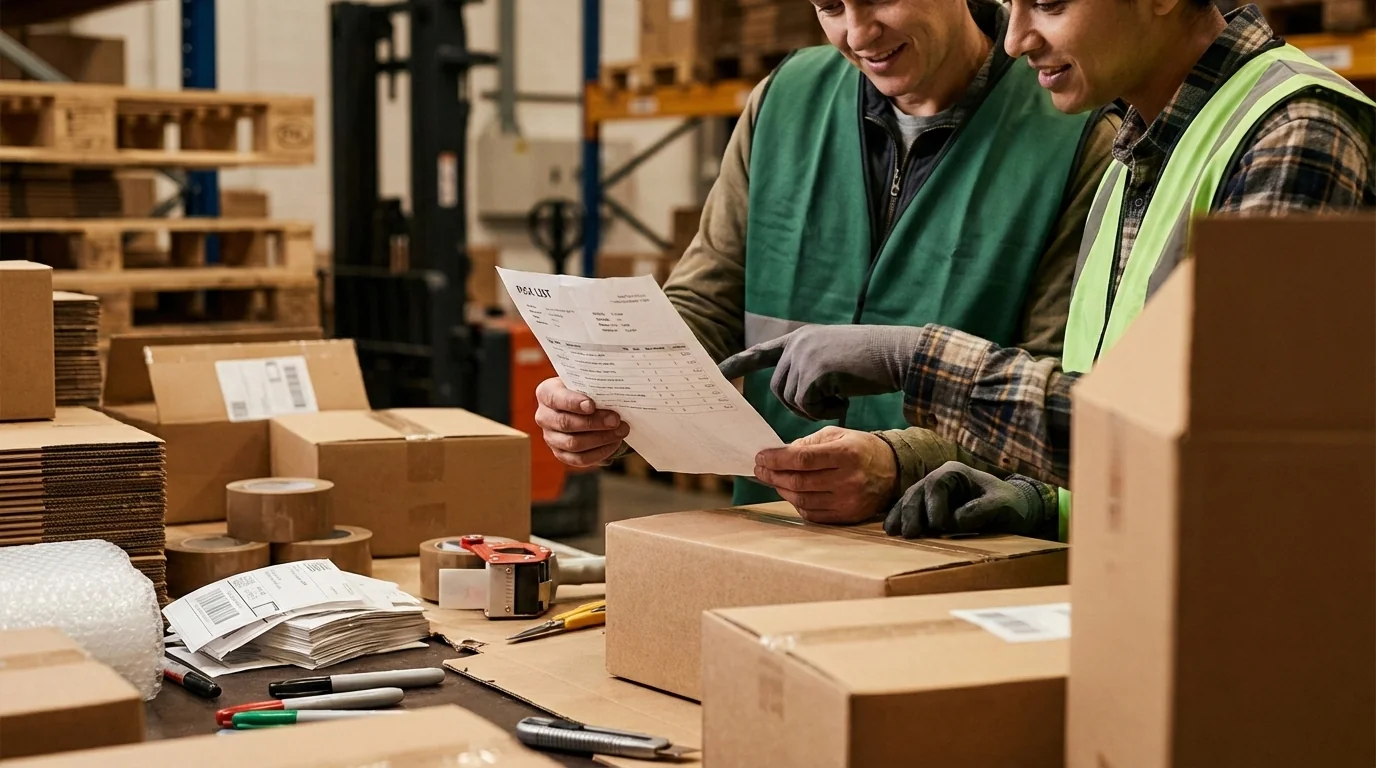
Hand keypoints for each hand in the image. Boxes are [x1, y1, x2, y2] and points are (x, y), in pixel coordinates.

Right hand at [534, 377, 629, 466]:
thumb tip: (613, 395)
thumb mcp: (586, 382)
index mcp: (546, 393)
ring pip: (573, 444)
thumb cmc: (586, 390)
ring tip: (620, 432)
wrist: (583, 404)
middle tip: (615, 420)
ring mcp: (550, 437)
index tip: (592, 405)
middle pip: (566, 423)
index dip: (573, 403)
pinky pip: (579, 459)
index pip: (556, 399)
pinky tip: (614, 444)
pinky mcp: (561, 454)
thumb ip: (594, 386)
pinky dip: (599, 453)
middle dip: (594, 423)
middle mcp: (544, 416)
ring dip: (601, 439)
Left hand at [718, 324, 925, 420]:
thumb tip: (794, 391)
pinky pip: (806, 405)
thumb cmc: (873, 360)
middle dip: (798, 405)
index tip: (718, 370)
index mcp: (801, 338)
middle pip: (777, 388)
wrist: (897, 354)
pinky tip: (845, 399)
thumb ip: (811, 365)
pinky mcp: (815, 372)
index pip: (762, 351)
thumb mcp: (835, 355)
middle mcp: (798, 344)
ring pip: (790, 399)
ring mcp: (805, 356)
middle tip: (829, 405)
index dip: (740, 362)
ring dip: (813, 409)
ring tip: (841, 398)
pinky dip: (824, 411)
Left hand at [753, 426, 897, 523]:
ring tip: (774, 480)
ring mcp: (848, 501)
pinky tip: (791, 493)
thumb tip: (779, 454)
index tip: (761, 457)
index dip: (777, 459)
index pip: (803, 459)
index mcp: (846, 454)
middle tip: (760, 469)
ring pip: (803, 500)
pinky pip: (813, 514)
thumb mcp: (837, 435)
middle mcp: (848, 479)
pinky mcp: (848, 516)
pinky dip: (797, 504)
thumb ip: (808, 443)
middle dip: (773, 475)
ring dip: (782, 490)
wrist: (893, 470)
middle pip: (799, 482)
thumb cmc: (860, 449)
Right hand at [884, 461, 1047, 537]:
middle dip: (911, 513)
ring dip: (901, 516)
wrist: (1016, 509)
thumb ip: (981, 510)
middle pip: (917, 491)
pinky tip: (892, 530)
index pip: (936, 484)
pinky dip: (900, 519)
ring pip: (910, 500)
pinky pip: (910, 509)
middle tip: (910, 535)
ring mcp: (933, 492)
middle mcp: (941, 478)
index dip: (933, 505)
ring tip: (894, 533)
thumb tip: (954, 521)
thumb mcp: (1002, 505)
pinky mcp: (930, 506)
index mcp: (956, 472)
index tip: (938, 526)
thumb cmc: (1011, 504)